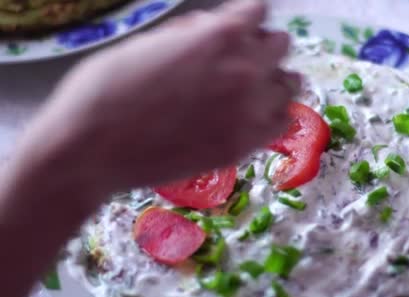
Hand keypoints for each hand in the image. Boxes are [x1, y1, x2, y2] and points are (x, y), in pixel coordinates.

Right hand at [22, 0, 296, 196]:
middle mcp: (245, 69)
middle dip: (261, 46)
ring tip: (248, 89)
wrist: (93, 147)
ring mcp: (249, 111)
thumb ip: (195, 33)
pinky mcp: (245, 145)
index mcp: (221, 35)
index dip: (244, 17)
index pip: (259, 10)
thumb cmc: (107, 88)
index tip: (235, 27)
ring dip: (272, 80)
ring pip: (290, 84)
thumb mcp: (150, 42)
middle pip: (281, 44)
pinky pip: (283, 122)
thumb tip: (215, 28)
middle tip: (238, 59)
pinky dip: (272, 115)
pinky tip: (252, 116)